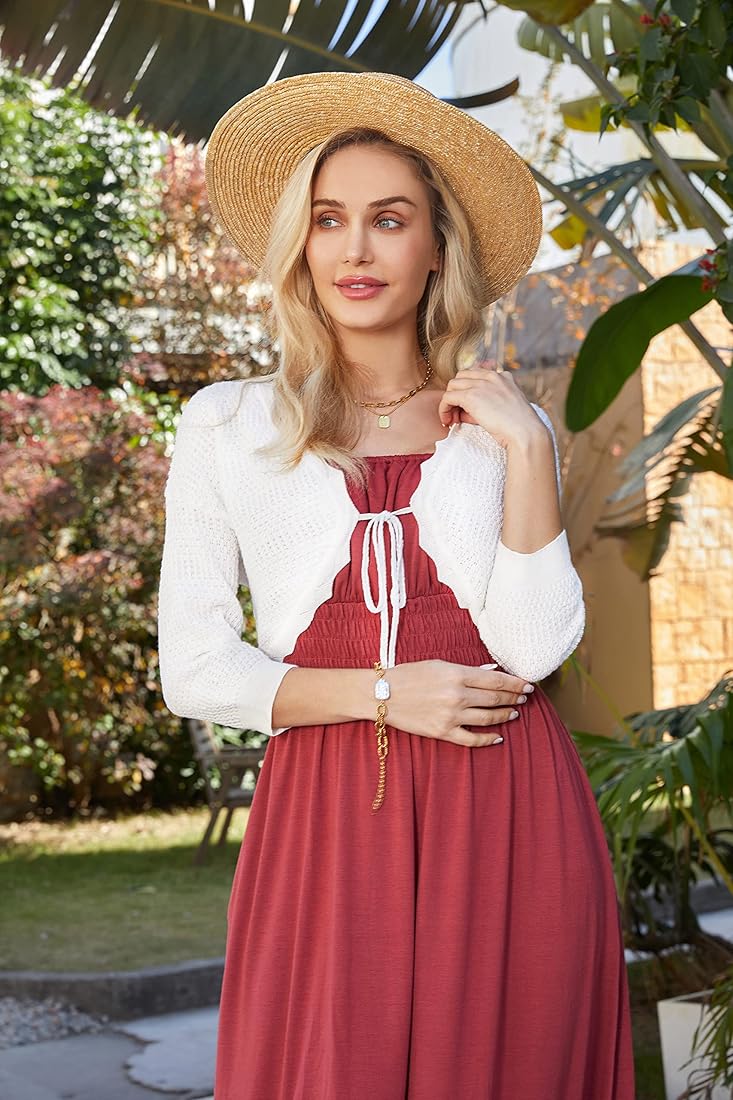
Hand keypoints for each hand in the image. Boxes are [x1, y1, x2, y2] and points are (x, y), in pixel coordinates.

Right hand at [383, 660, 533, 746]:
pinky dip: (488, 739)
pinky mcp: (442, 732)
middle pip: (495, 699)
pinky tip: (498, 737)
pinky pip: (472, 739)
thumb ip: (468, 670)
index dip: (515, 683)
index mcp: (456, 674)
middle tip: (524, 698)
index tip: (528, 684)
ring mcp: (450, 716)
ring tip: (514, 713)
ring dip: (505, 715)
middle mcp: (457, 695)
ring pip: (488, 718)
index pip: (496, 680)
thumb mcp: (439, 664)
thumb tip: (492, 672)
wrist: (382, 694)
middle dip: (513, 698)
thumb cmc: (409, 674)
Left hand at [437, 360, 544, 449]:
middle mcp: (492, 376)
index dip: (468, 390)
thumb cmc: (518, 428)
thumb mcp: (504, 409)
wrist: (525, 433)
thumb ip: (485, 405)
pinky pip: (447, 397)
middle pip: (461, 377)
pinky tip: (448, 421)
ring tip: (453, 419)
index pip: (476, 375)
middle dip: (457, 394)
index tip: (467, 408)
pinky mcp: (471, 395)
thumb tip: (463, 413)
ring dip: (449, 402)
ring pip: (452, 385)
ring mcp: (481, 384)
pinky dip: (444, 409)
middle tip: (457, 414)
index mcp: (503, 377)